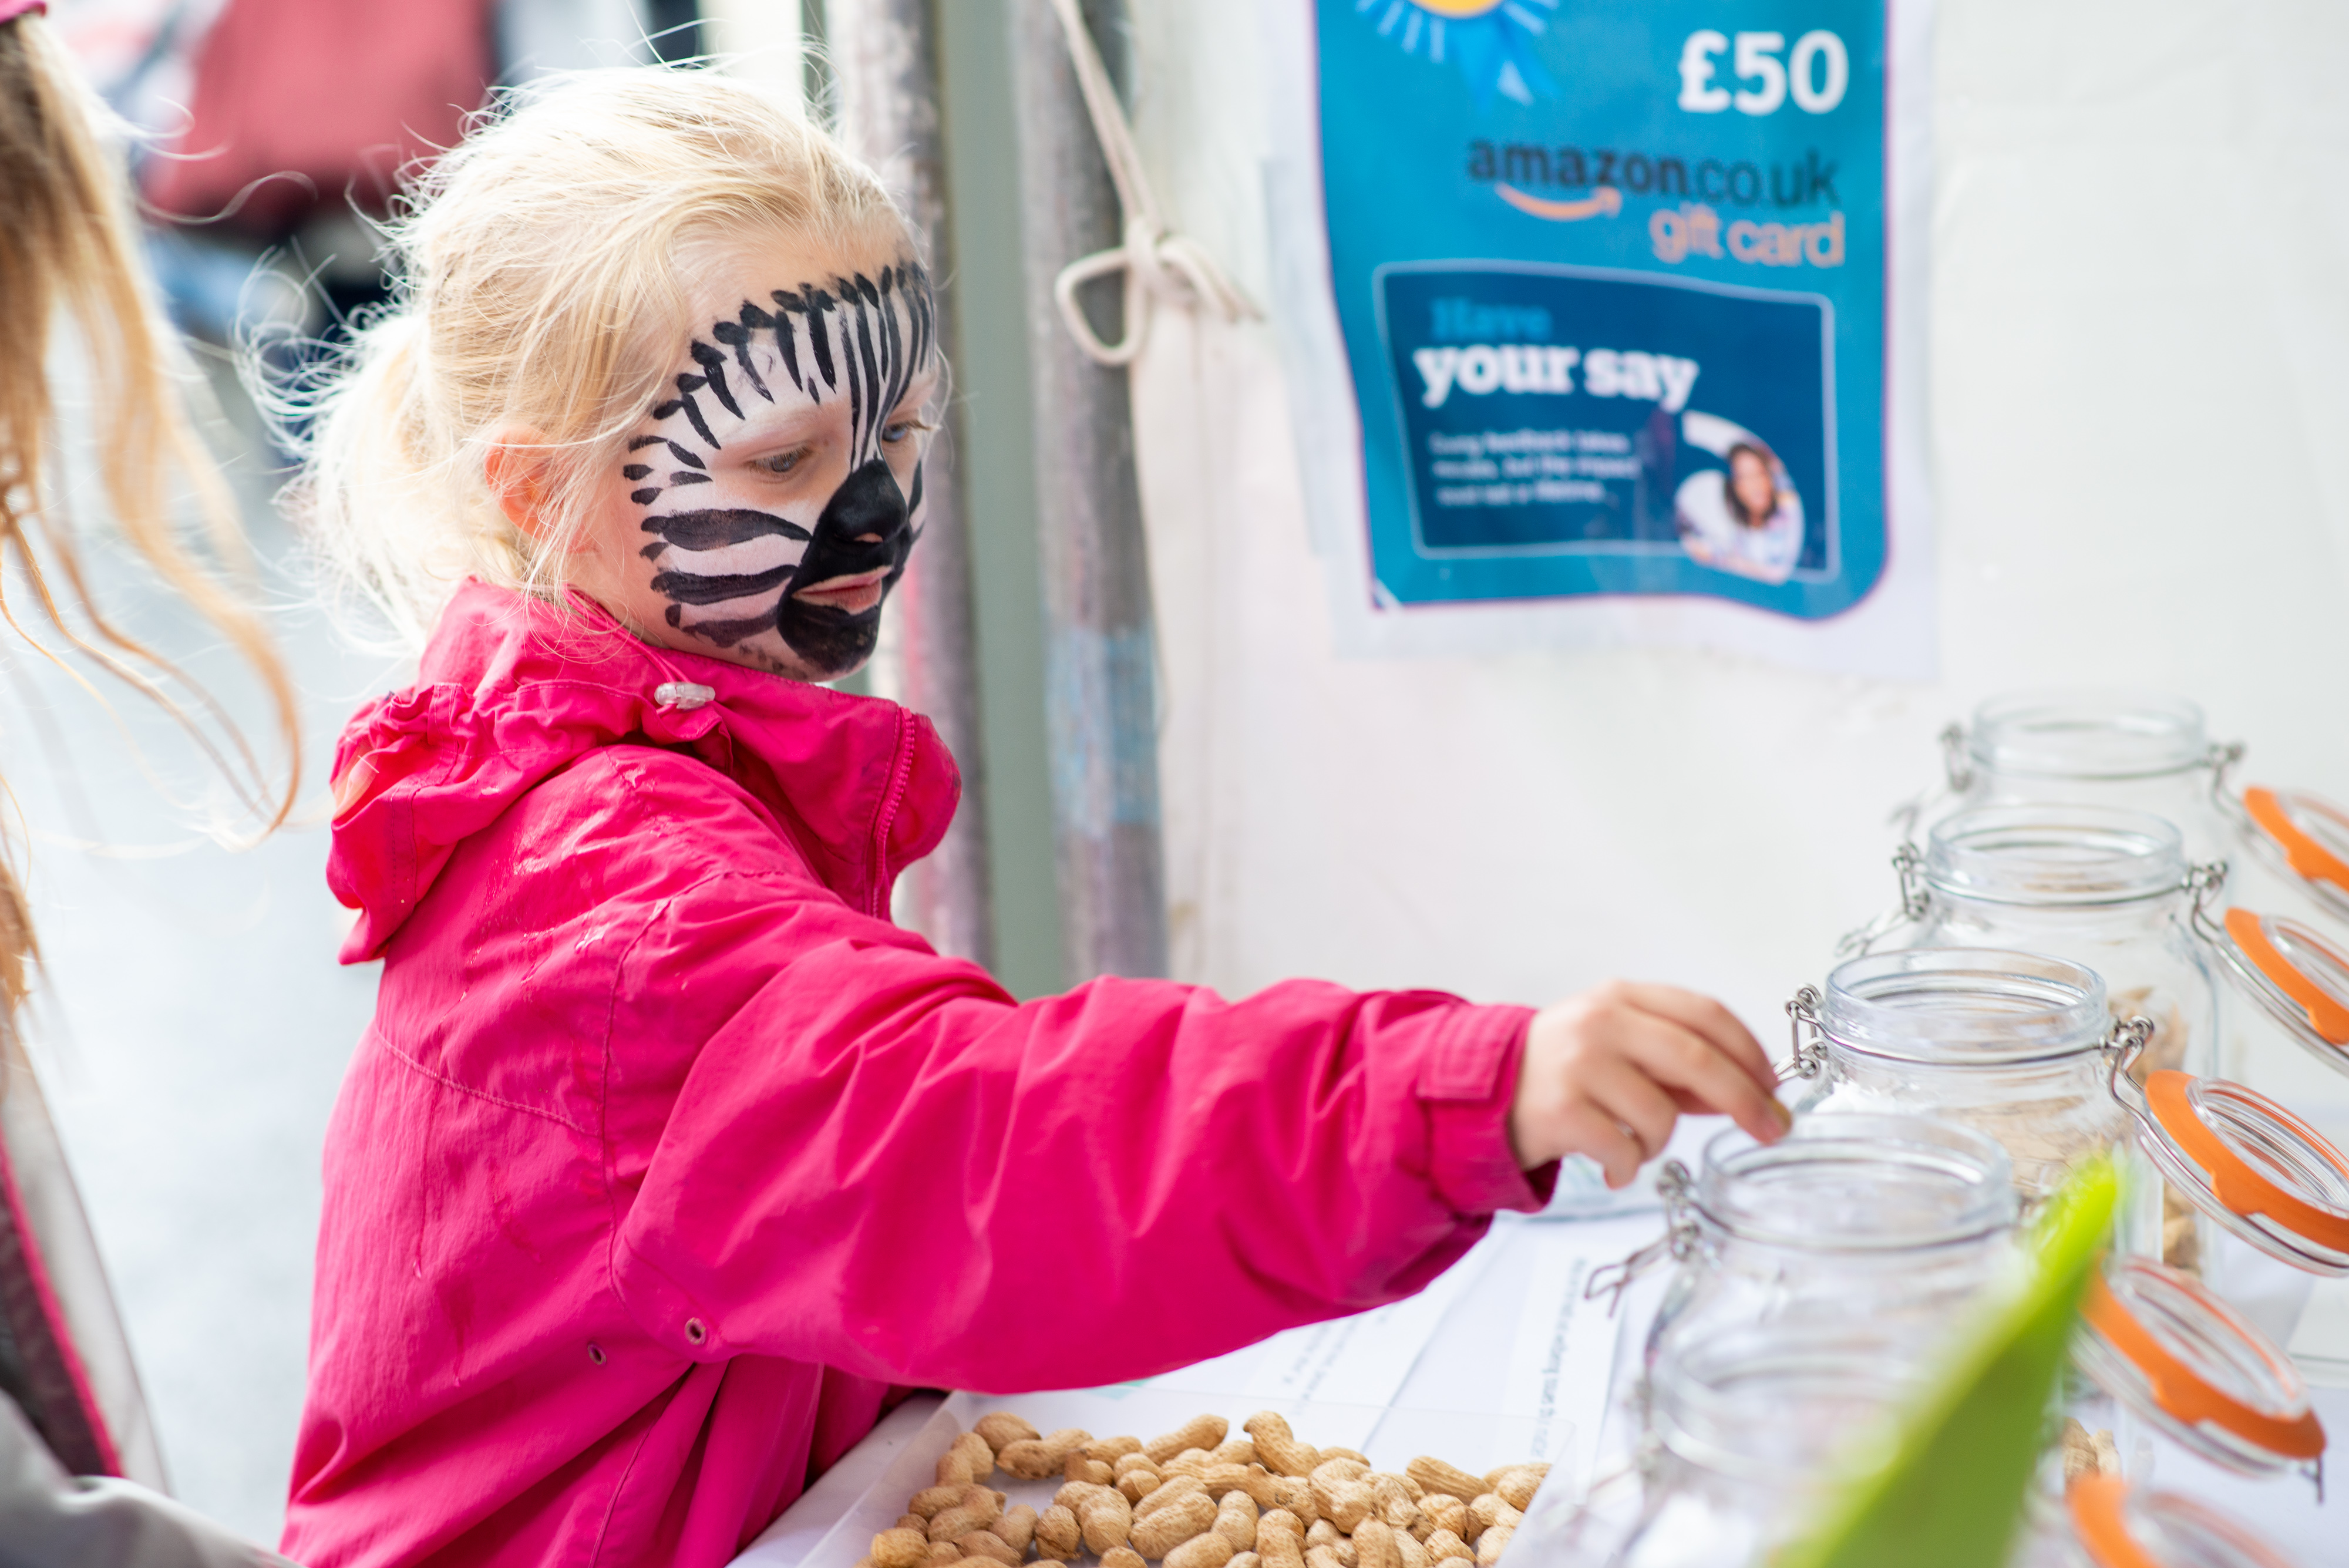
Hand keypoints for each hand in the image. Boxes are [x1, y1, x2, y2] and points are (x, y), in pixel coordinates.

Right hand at [1508, 981, 1787, 1184]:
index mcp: (1621, 998)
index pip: (1706, 1014)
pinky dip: (1628, 1167)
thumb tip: (1752, 1093)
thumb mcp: (1620, 1051)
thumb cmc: (1563, 1073)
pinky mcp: (1562, 1110)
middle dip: (1745, 1100)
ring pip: (1662, 1115)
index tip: (1773, 1087)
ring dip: (1659, 1143)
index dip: (1750, 1052)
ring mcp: (1579, 1065)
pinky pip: (1625, 1150)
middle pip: (1698, 1059)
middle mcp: (1601, 1023)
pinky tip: (1612, 1166)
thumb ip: (1680, 1067)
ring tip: (1633, 1145)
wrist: (1481, 1093)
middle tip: (1770, 1130)